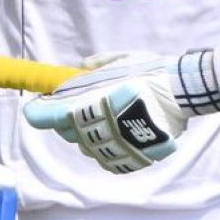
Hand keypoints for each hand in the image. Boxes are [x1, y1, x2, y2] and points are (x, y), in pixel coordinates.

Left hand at [23, 53, 219, 173]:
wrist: (182, 94)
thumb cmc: (150, 72)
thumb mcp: (122, 59)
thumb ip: (98, 64)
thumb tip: (83, 66)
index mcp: (84, 108)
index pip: (45, 117)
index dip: (38, 111)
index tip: (37, 107)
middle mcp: (92, 132)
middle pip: (67, 132)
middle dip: (69, 119)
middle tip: (83, 105)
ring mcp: (109, 149)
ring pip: (88, 146)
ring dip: (90, 133)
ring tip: (109, 118)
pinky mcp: (126, 160)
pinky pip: (108, 157)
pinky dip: (110, 146)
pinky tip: (122, 132)